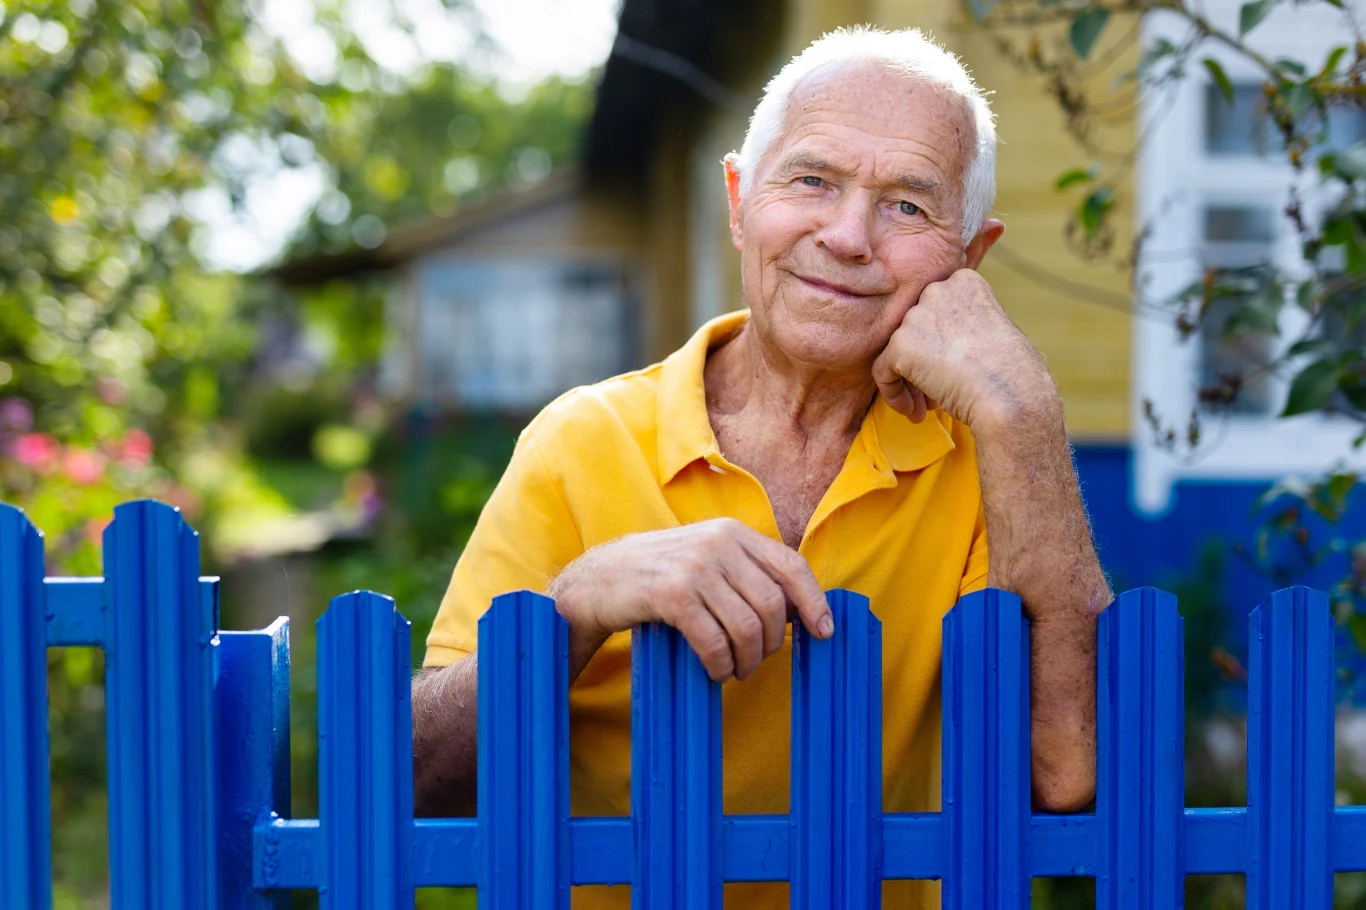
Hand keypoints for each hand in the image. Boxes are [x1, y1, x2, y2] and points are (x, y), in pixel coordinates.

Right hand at [548, 518, 832, 681]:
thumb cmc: (658, 576)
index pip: (791, 565)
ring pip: (746, 625)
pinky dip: (720, 664)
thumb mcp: (705, 559)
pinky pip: (714, 640)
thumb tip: (797, 609)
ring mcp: (693, 567)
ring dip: (747, 660)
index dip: (813, 602)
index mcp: (731, 532)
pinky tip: (714, 671)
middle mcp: (716, 543)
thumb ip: (746, 572)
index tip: (824, 632)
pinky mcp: (670, 595)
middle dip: (772, 642)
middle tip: (757, 661)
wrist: (596, 580)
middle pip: (771, 603)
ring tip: (736, 671)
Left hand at [871, 269, 1054, 430]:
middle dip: (921, 363)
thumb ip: (967, 323)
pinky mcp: (901, 344)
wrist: (1011, 395)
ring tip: (924, 408)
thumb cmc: (1014, 373)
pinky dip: (892, 393)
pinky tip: (912, 412)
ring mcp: (917, 316)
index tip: (951, 369)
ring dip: (909, 382)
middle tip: (934, 394)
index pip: (934, 310)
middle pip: (913, 330)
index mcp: (964, 282)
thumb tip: (944, 342)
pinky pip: (882, 371)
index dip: (938, 343)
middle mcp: (937, 290)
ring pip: (896, 352)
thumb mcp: (996, 329)